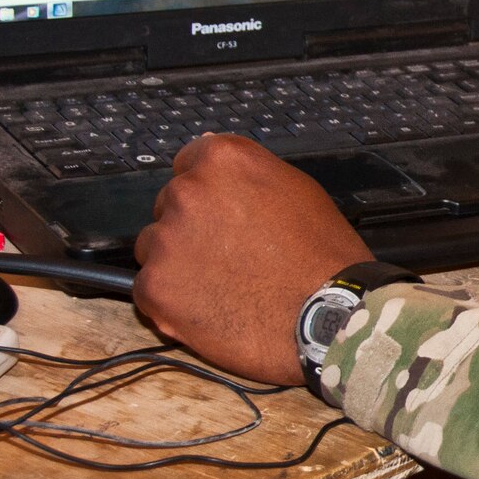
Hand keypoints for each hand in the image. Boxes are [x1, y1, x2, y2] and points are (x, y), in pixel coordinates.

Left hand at [133, 134, 372, 384]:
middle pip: (171, 204)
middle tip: (232, 255)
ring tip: (224, 285)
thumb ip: (248, 175)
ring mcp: (165, 240)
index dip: (210, 191)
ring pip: (155, 245)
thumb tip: (214, 162)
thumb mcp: (298, 191)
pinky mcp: (154, 287)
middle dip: (193, 226)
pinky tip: (211, 307)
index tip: (224, 212)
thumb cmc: (323, 257)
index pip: (190, 161)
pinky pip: (149, 288)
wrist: (329, 317)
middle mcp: (187, 192)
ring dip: (179, 261)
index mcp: (224, 162)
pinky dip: (173, 299)